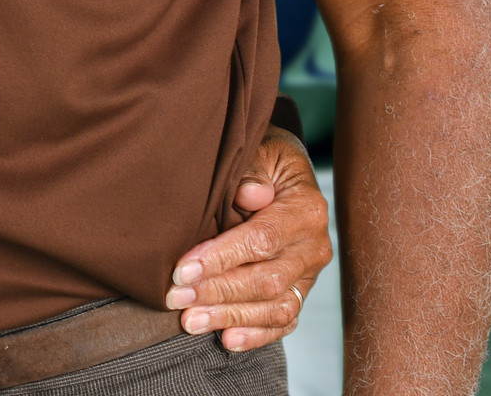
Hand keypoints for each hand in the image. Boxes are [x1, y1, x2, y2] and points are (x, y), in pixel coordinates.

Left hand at [164, 126, 332, 351]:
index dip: (221, 257)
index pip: (262, 240)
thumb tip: (249, 193)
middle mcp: (314, 246)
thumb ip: (253, 171)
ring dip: (230, 317)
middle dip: (217, 292)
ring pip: (275, 306)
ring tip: (190, 321)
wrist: (286, 172)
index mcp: (305, 209)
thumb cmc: (266, 159)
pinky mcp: (302, 292)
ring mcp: (310, 274)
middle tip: (176, 298)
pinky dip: (256, 334)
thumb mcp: (261, 151)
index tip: (182, 269)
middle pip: (267, 279)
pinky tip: (227, 339)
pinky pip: (284, 321)